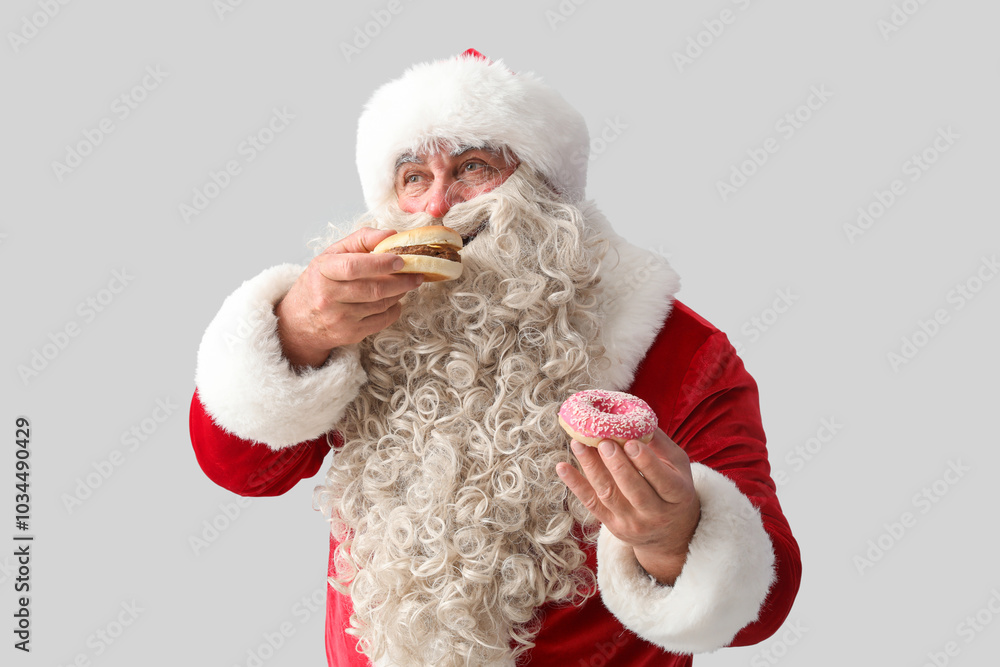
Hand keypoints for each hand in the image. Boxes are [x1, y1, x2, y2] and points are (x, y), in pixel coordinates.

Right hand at [274, 227, 422, 367]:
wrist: (300, 321)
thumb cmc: (320, 282)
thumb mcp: (333, 255)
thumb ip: (361, 240)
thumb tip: (391, 234)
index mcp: (322, 271)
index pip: (354, 267)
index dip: (381, 263)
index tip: (400, 260)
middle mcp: (327, 296)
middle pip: (373, 288)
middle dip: (401, 281)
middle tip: (416, 273)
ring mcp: (339, 318)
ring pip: (381, 304)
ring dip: (399, 293)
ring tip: (405, 284)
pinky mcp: (350, 334)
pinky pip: (382, 320)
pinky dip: (395, 309)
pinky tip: (394, 300)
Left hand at [556, 428, 700, 584]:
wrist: (670, 533)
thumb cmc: (673, 489)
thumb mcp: (677, 467)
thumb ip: (660, 445)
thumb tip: (637, 418)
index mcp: (678, 495)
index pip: (662, 480)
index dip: (646, 462)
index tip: (630, 442)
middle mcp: (656, 513)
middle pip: (634, 490)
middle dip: (616, 465)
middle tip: (602, 441)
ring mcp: (632, 522)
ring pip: (608, 494)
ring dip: (591, 468)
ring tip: (579, 444)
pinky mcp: (612, 525)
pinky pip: (591, 504)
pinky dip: (575, 485)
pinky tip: (562, 467)